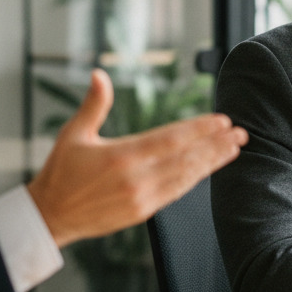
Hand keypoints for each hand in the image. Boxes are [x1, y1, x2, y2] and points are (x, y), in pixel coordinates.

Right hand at [27, 69, 247, 247]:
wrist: (50, 218)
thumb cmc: (61, 173)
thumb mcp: (73, 134)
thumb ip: (94, 104)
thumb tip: (99, 73)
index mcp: (121, 156)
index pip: (170, 139)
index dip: (198, 130)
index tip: (221, 121)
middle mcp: (136, 179)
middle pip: (185, 158)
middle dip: (215, 145)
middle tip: (241, 133)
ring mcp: (141, 198)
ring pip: (185, 177)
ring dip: (211, 162)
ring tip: (233, 149)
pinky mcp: (142, 212)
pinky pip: (175, 193)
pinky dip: (194, 179)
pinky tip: (208, 169)